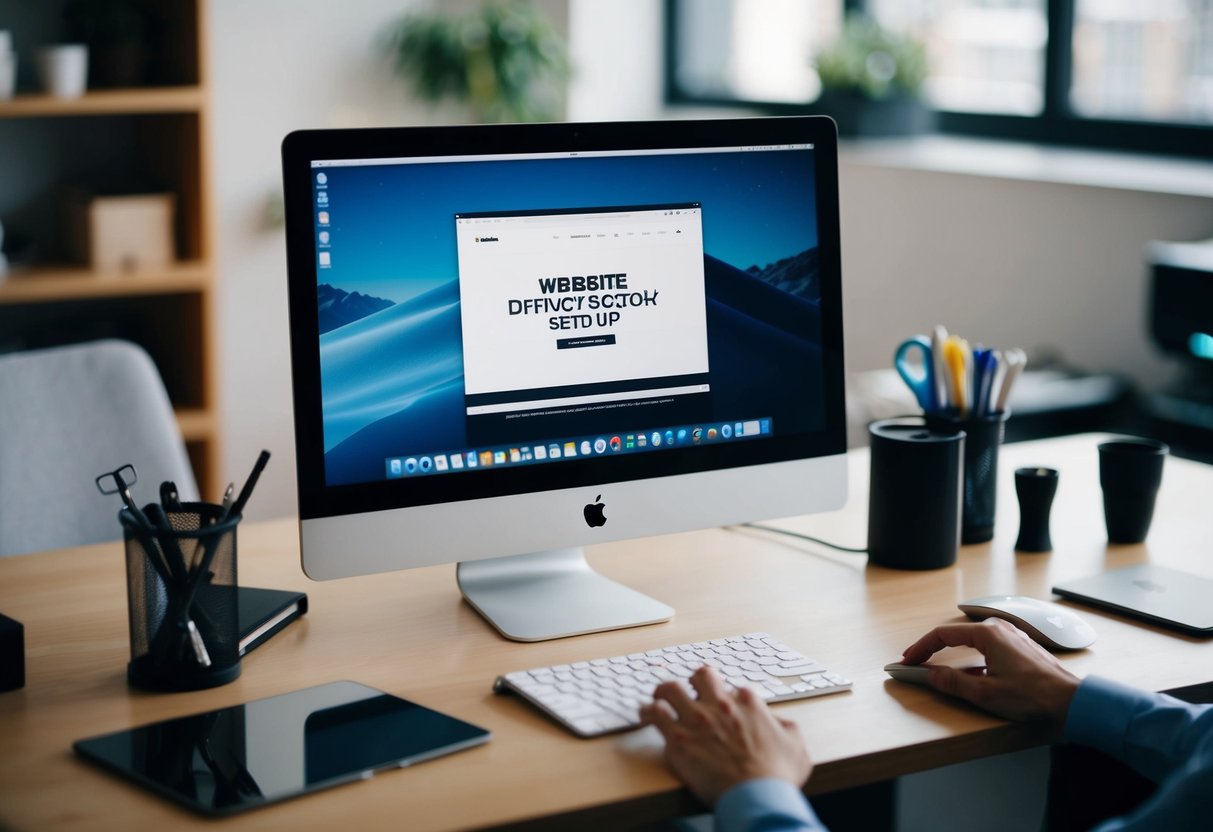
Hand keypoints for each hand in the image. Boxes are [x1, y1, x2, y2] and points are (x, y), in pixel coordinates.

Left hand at [639, 666, 811, 805]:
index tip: (724, 708)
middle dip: (694, 682)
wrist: (758, 796)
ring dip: (664, 692)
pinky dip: (647, 712)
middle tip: (690, 693)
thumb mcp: (795, 744)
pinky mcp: (678, 738)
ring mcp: (697, 719)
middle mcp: (720, 704)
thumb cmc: (777, 775)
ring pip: (670, 688)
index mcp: (748, 701)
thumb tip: (775, 721)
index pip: (732, 687)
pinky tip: (646, 715)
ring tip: (661, 699)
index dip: (727, 697)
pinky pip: (654, 713)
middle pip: (700, 675)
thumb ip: (784, 725)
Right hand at [901, 618, 1080, 722]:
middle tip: (916, 663)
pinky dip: (969, 657)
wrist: (1071, 701)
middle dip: (933, 649)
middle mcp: (999, 629)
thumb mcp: (985, 693)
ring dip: (951, 653)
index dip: (921, 648)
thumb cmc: (1034, 695)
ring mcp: (1011, 636)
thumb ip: (953, 683)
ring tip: (936, 667)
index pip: (942, 635)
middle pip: (955, 635)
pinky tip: (967, 672)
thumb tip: (929, 675)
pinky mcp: (1018, 647)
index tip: (908, 660)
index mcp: (988, 634)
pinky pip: (986, 647)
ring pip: (970, 641)